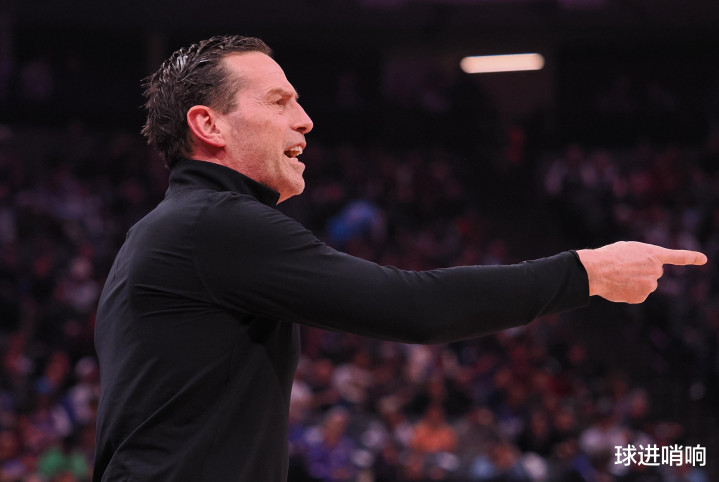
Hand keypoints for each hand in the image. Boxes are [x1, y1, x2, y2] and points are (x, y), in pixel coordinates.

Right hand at [576, 241, 706, 303]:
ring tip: (619, 277)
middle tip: (625, 268)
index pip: (677, 256)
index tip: (703, 259)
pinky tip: (619, 286)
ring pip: (646, 285)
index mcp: (654, 254)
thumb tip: (641, 274)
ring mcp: (650, 284)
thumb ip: (641, 258)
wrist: (597, 270)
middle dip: (644, 272)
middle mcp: (656, 270)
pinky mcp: (642, 296)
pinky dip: (630, 292)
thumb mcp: (628, 249)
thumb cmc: (608, 256)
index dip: (691, 257)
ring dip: (636, 282)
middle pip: (654, 273)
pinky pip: (638, 295)